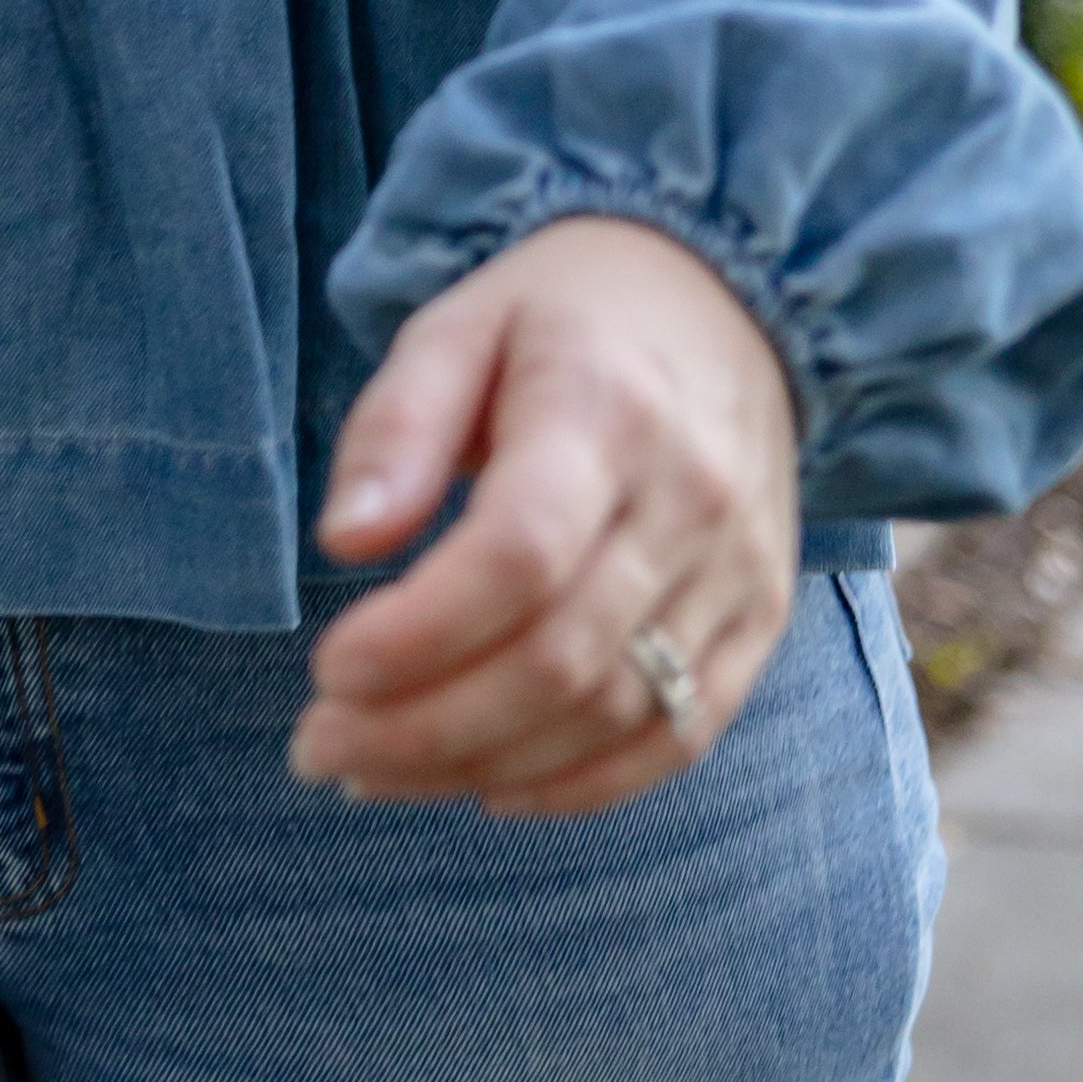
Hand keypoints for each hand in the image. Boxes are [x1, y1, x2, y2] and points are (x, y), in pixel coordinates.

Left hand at [295, 218, 798, 815]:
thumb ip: (396, 427)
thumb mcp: (458, 327)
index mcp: (606, 410)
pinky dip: (582, 786)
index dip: (419, 635)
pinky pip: (681, 735)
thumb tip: (345, 539)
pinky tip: (487, 787)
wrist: (729, 295)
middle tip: (320, 746)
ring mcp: (737, 568)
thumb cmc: (563, 315)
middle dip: (424, 726)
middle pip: (560, 656)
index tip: (327, 669)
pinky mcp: (761, 617)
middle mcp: (689, 499)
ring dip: (483, 765)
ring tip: (375, 771)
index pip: (519, 556)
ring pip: (614, 712)